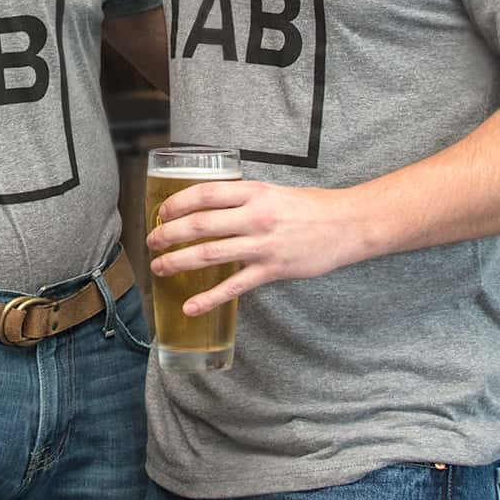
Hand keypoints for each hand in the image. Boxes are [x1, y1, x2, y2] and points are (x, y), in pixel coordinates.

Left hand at [145, 180, 370, 315]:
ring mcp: (262, 245)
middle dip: (168, 234)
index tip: (161, 212)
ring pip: (209, 254)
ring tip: (160, 267)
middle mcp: (254, 216)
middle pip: (199, 225)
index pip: (204, 194)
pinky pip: (234, 287)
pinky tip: (191, 307)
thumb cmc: (309, 207)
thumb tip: (208, 207)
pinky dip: (209, 299)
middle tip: (152, 242)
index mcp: (253, 192)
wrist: (347, 225)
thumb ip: (242, 199)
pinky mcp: (272, 270)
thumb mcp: (272, 192)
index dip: (177, 203)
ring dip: (178, 262)